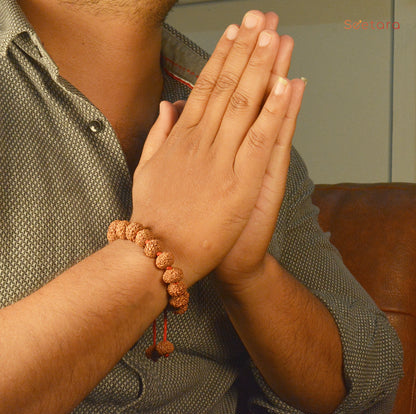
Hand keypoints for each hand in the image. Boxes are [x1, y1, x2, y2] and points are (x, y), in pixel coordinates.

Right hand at [131, 10, 292, 286]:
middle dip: (245, 50)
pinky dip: (273, 112)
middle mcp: (200, 143)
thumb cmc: (154, 216)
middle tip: (261, 18)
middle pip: (227, 87)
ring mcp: (221, 161)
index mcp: (180, 139)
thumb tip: (168, 105)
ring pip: (244, 106)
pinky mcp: (239, 184)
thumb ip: (158, 135)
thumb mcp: (146, 170)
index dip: (221, 57)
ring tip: (276, 37)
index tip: (234, 32)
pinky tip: (285, 85)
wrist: (159, 256)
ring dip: (262, 69)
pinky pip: (259, 141)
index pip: (204, 87)